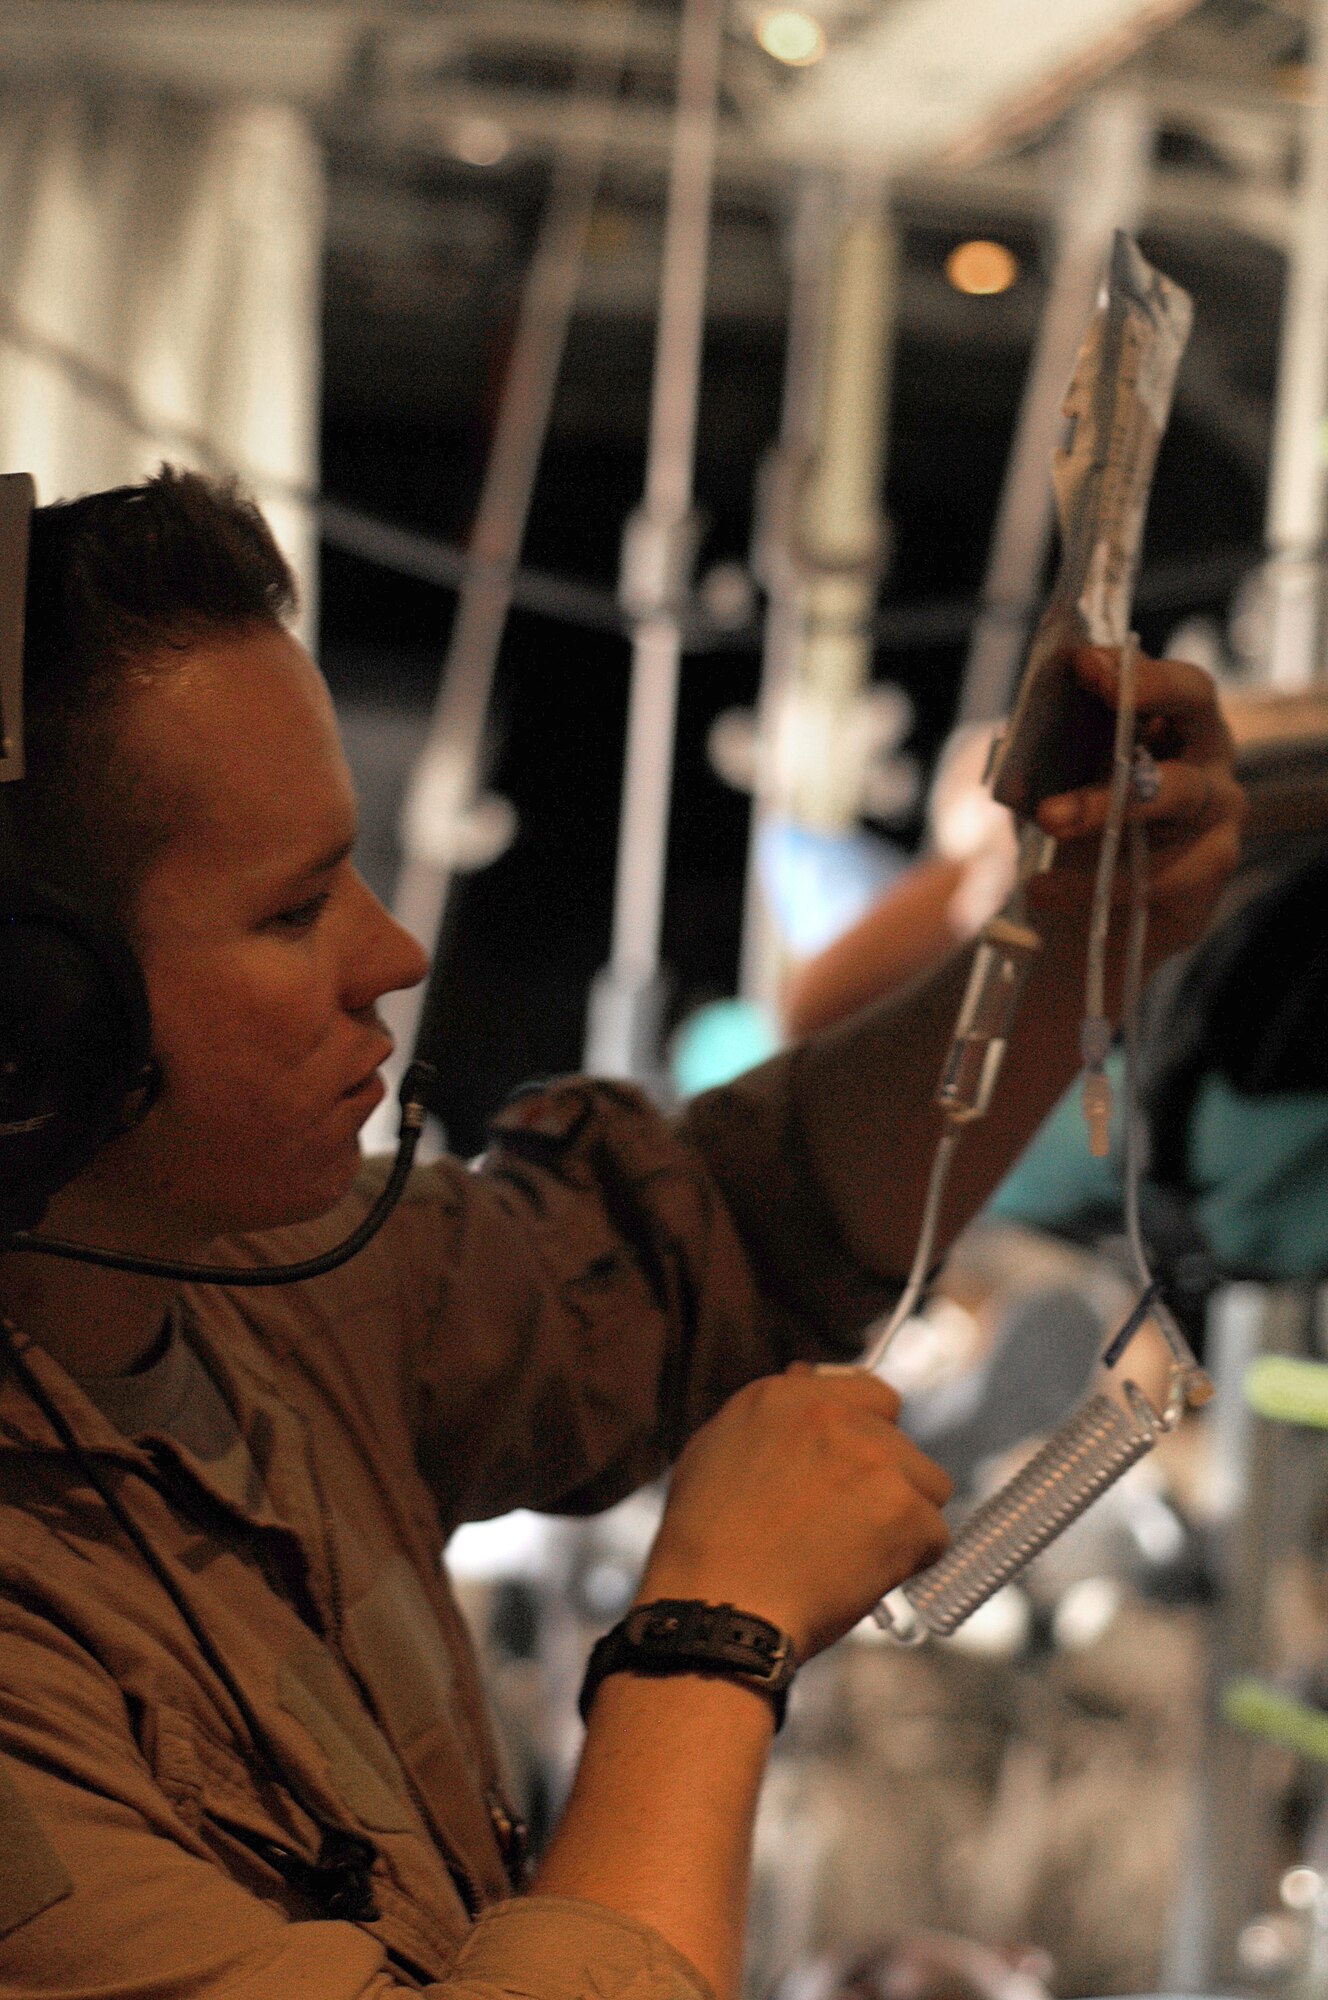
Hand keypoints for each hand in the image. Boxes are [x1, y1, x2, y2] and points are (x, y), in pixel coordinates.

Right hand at [638, 1364, 951, 1662]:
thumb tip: (808, 1380)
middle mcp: (836, 1416)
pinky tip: (863, 1578)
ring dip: (902, 1520)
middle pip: (902, 1444)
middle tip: (845, 1528)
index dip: (870, 1434)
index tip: (859, 1470)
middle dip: (884, 1484)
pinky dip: (910, 1563)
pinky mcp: (904, 1510)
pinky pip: (934, 1536)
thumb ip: (774, 1416)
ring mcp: (876, 1459)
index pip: (872, 1394)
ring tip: (853, 1556)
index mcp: (789, 1396)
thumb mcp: (716, 1449)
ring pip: (927, 1486)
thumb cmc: (707, 1540)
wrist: (720, 1603)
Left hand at [1027, 645, 1244, 966]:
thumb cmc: (1077, 836)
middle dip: (1146, 697)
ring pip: (1179, 792)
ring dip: (1107, 800)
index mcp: (1178, 728)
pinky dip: (1092, 882)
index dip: (1135, 670)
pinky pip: (1158, 873)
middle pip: (1197, 710)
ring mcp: (1218, 819)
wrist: (1084, 925)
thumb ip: (1050, 752)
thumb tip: (1019, 728)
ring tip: (1049, 816)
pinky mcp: (1208, 878)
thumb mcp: (1055, 786)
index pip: (1173, 683)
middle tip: (1098, 696)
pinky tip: (1041, 887)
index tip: (1084, 664)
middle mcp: (1209, 762)